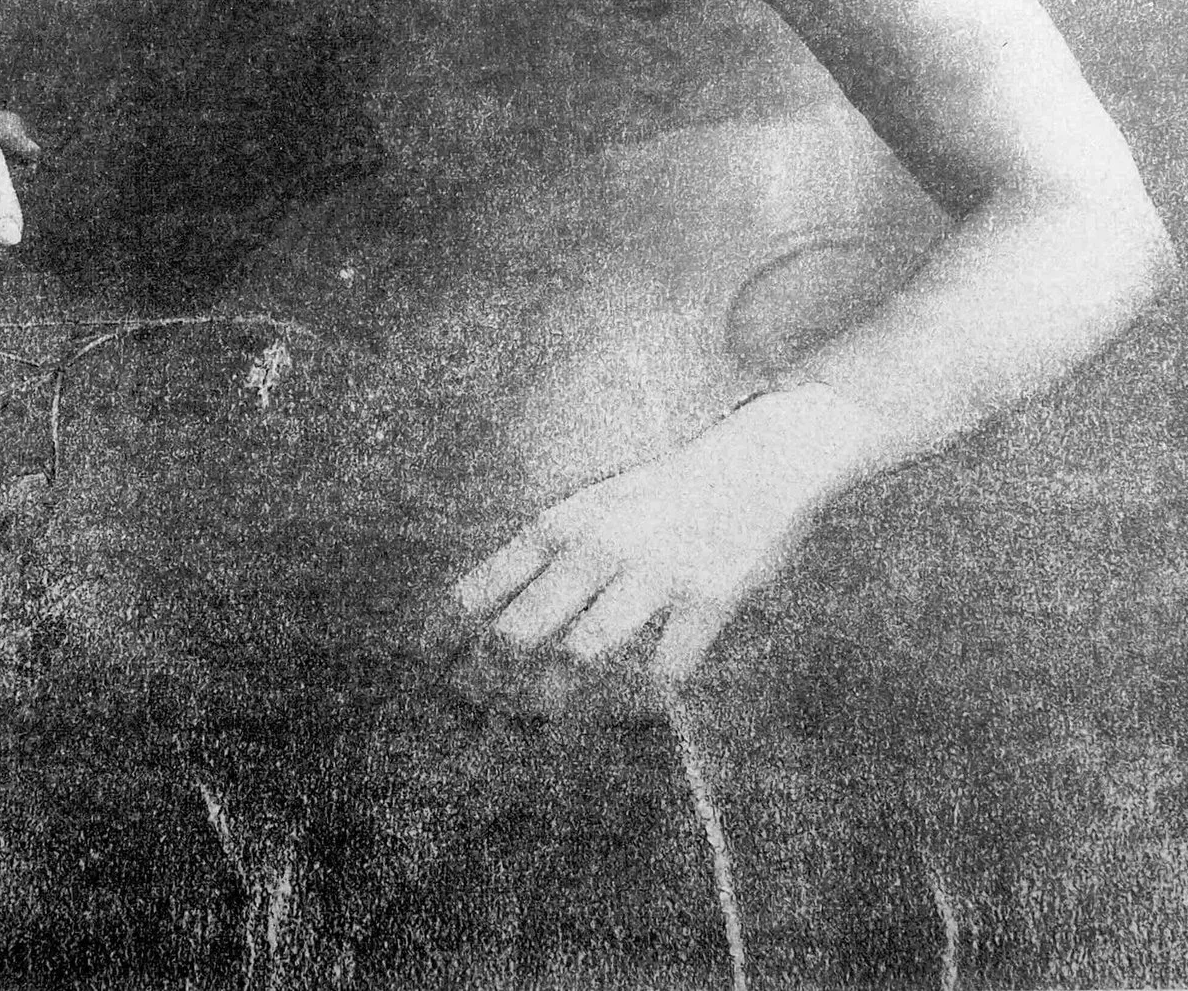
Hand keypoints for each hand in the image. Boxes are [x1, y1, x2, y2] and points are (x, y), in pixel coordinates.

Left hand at [446, 383, 891, 684]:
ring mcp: (654, 573)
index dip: (449, 638)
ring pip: (583, 654)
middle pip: (522, 631)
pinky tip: (627, 718)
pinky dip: (640, 703)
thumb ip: (547, 553)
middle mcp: (599, 547)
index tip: (427, 672)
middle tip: (472, 718)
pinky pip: (663, 670)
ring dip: (552, 701)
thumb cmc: (666, 492)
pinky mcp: (708, 599)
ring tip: (536, 726)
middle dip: (488, 683)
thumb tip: (486, 613)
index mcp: (563, 523)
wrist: (760, 462)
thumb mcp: (594, 505)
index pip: (486, 587)